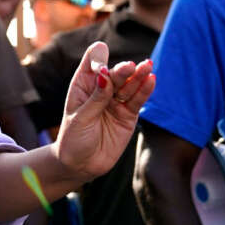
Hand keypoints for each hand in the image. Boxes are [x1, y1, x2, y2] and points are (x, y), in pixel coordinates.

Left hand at [53, 41, 153, 180]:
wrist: (81, 165)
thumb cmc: (74, 138)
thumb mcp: (81, 117)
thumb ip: (96, 98)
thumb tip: (105, 74)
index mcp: (83, 84)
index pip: (92, 63)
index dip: (98, 60)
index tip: (101, 70)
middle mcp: (101, 89)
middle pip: (114, 74)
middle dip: (122, 71)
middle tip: (129, 67)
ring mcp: (116, 101)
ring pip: (129, 85)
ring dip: (138, 76)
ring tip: (147, 66)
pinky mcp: (128, 115)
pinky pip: (138, 100)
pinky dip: (145, 90)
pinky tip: (151, 80)